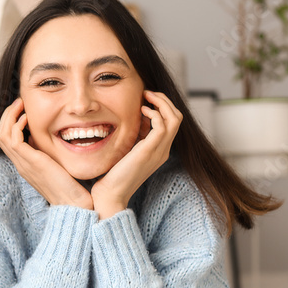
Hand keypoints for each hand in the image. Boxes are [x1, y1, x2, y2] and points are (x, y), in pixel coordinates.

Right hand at [0, 98, 92, 208]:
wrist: (73, 203)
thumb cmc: (69, 186)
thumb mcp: (53, 165)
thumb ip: (44, 152)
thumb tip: (40, 137)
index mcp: (24, 164)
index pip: (6, 140)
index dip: (10, 122)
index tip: (22, 109)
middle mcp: (20, 163)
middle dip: (7, 115)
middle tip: (19, 102)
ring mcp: (23, 163)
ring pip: (2, 135)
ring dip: (9, 116)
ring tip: (20, 104)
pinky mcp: (31, 162)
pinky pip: (14, 139)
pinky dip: (17, 125)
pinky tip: (27, 117)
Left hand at [91, 91, 181, 218]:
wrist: (110, 194)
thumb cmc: (112, 174)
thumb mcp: (126, 150)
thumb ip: (134, 137)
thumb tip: (134, 119)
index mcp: (159, 150)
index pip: (171, 122)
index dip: (161, 107)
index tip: (145, 99)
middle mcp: (163, 150)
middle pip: (177, 117)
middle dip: (164, 100)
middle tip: (147, 92)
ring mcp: (159, 151)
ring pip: (174, 118)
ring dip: (161, 102)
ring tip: (146, 96)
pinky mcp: (150, 151)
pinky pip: (162, 125)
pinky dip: (154, 113)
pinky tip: (141, 111)